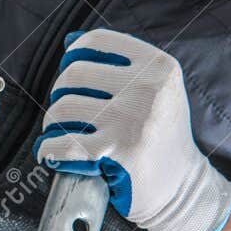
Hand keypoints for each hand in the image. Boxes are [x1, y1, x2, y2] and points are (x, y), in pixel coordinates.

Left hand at [34, 28, 230, 230]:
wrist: (182, 189)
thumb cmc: (160, 137)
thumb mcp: (155, 92)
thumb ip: (117, 66)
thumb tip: (70, 41)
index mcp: (159, 67)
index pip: (97, 42)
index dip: (74, 56)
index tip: (71, 73)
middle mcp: (148, 88)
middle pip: (73, 75)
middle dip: (61, 94)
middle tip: (68, 114)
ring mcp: (131, 120)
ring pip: (62, 108)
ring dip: (53, 124)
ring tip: (64, 134)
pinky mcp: (116, 152)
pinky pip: (61, 143)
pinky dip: (48, 149)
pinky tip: (51, 153)